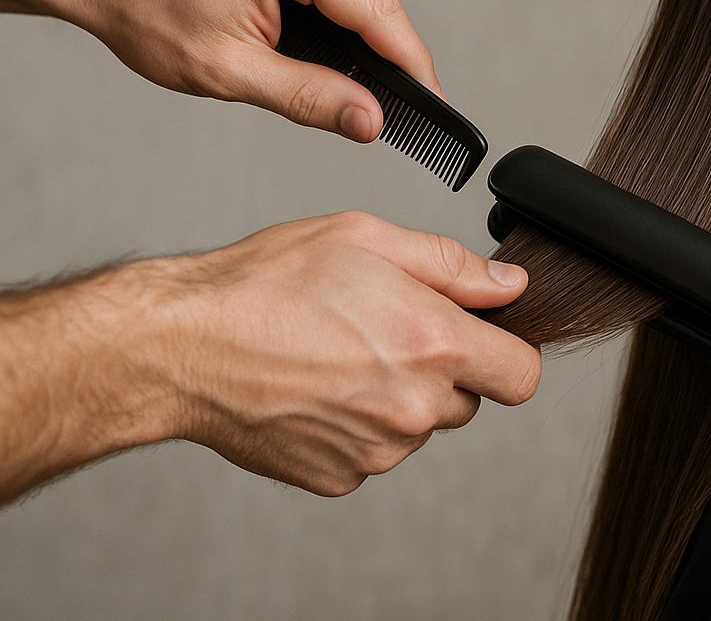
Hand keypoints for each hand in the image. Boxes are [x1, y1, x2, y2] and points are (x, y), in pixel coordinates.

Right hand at [0, 212, 540, 502]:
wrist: (183, 346)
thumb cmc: (267, 283)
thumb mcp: (369, 238)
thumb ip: (453, 266)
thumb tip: (509, 285)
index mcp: (433, 344)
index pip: (522, 375)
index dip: (506, 351)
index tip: (481, 338)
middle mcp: (413, 407)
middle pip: (468, 399)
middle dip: (443, 369)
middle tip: (384, 331)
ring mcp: (376, 450)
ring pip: (418, 426)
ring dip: (397, 397)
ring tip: (338, 354)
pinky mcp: (339, 477)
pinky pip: (372, 451)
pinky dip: (356, 426)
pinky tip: (316, 388)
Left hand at [2, 0, 438, 140]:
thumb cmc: (141, 8)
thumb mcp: (227, 69)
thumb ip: (309, 97)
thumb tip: (370, 120)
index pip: (375, 8)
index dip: (412, 60)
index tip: (434, 99)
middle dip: (392, 45)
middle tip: (405, 100)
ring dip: (364, 20)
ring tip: (369, 72)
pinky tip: (332, 31)